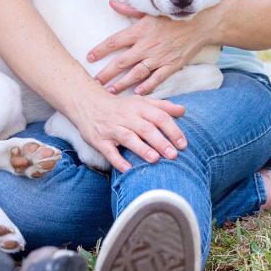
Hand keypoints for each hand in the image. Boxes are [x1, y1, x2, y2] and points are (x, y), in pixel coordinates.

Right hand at [71, 88, 186, 171]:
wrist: (87, 103)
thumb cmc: (120, 106)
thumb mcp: (140, 101)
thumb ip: (162, 106)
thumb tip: (183, 110)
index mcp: (138, 107)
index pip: (158, 116)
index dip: (172, 129)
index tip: (183, 144)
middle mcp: (126, 117)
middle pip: (145, 128)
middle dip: (160, 141)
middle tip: (173, 155)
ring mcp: (112, 128)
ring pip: (128, 138)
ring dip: (141, 149)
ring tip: (155, 159)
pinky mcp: (100, 140)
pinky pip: (109, 151)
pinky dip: (118, 160)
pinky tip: (128, 169)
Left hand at [89, 0, 209, 94]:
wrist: (201, 23)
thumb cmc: (173, 15)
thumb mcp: (150, 10)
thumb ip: (129, 9)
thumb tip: (111, 3)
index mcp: (139, 30)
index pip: (114, 41)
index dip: (100, 50)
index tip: (89, 57)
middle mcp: (147, 45)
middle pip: (121, 62)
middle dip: (106, 73)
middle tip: (95, 82)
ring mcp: (160, 57)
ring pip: (136, 73)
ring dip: (122, 83)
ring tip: (111, 91)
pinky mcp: (172, 65)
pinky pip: (157, 79)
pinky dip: (147, 87)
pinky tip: (137, 93)